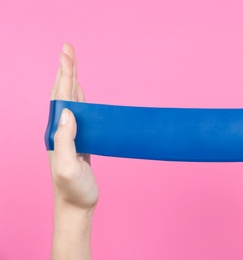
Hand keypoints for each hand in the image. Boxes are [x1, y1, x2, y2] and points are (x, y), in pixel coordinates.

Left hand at [48, 43, 97, 258]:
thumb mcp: (65, 166)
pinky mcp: (81, 139)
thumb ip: (64, 139)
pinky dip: (80, 97)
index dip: (64, 74)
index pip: (60, 97)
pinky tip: (81, 91)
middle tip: (69, 48)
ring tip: (72, 62)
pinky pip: (80, 112)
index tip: (66, 53)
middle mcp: (60, 128)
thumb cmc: (73, 189)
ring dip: (72, 79)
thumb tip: (68, 111)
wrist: (77, 203)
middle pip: (62, 92)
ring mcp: (71, 133)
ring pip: (71, 99)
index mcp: (56, 131)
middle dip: (66, 69)